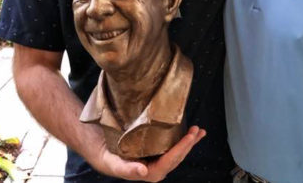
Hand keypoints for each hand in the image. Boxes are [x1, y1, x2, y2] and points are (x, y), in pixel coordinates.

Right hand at [92, 126, 206, 181]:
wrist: (103, 153)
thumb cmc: (109, 159)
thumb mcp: (116, 164)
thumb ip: (129, 169)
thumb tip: (143, 172)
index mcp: (150, 173)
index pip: (170, 161)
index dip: (181, 149)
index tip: (189, 137)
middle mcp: (157, 168)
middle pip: (177, 156)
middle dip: (189, 144)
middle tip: (196, 130)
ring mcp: (159, 160)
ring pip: (178, 151)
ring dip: (190, 141)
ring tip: (199, 131)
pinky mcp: (159, 153)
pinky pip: (174, 147)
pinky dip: (185, 140)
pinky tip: (194, 134)